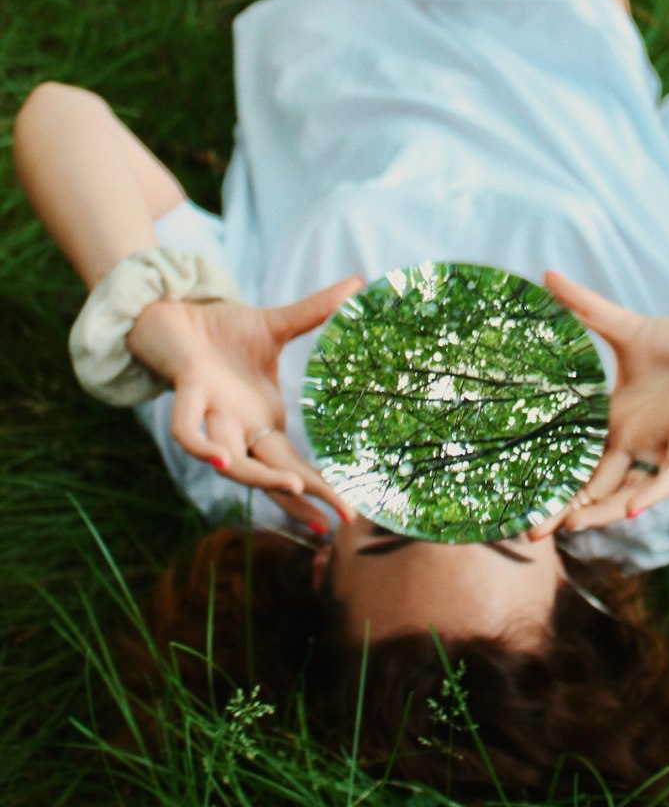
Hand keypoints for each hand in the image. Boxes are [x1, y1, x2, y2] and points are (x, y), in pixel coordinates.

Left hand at [127, 276, 363, 527]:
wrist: (171, 312)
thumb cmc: (221, 331)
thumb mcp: (275, 324)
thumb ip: (315, 310)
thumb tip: (360, 282)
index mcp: (264, 418)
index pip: (295, 465)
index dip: (321, 489)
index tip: (352, 514)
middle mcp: (239, 425)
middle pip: (271, 474)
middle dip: (302, 500)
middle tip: (334, 523)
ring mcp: (213, 411)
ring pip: (233, 461)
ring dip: (258, 478)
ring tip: (294, 489)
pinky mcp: (187, 389)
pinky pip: (188, 429)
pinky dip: (203, 445)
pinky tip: (222, 459)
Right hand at [529, 271, 668, 535]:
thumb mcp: (624, 327)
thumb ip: (584, 307)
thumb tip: (546, 275)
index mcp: (616, 421)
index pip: (578, 459)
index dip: (552, 479)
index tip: (518, 496)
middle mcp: (636, 440)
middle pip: (595, 486)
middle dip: (566, 511)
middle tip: (531, 533)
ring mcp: (661, 441)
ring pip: (629, 490)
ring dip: (603, 512)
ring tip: (572, 528)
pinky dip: (653, 491)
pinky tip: (635, 510)